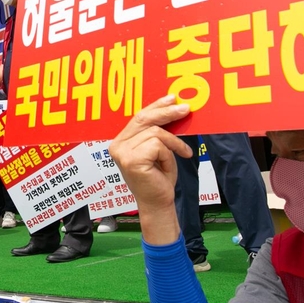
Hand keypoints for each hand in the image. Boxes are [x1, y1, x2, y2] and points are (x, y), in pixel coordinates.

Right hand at [108, 95, 193, 229]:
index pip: (139, 117)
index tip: (172, 99)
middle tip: (186, 109)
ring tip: (180, 155)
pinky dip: (169, 154)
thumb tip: (173, 107)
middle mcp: (117, 145)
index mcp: (121, 141)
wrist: (158, 203)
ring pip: (156, 133)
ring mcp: (122, 153)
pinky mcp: (132, 160)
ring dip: (173, 144)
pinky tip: (168, 166)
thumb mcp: (158, 149)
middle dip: (167, 112)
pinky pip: (159, 145)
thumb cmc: (158, 178)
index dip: (156, 106)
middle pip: (145, 119)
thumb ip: (157, 131)